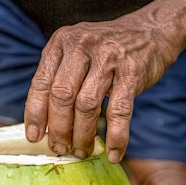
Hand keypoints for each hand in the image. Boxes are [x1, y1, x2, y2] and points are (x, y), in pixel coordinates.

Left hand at [24, 15, 177, 162]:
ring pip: (87, 105)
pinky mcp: (132, 72)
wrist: (151, 30)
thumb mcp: (75, 53)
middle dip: (59, 129)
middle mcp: (81, 46)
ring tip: (82, 151)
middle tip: (60, 148)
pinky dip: (117, 136)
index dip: (35, 114)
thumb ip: (58, 78)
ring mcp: (108, 58)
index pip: (41, 83)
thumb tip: (43, 124)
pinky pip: (120, 111)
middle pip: (62, 96)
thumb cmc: (106, 50)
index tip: (34, 137)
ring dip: (83, 135)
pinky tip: (114, 153)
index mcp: (61, 42)